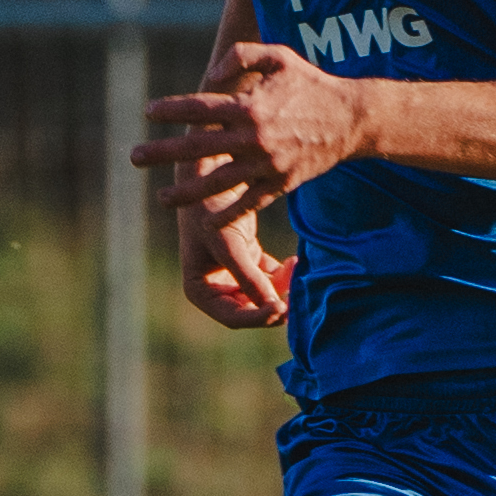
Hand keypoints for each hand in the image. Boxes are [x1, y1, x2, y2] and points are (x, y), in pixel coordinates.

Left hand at [130, 42, 369, 230]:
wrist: (352, 119)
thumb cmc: (310, 84)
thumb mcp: (278, 57)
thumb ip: (240, 57)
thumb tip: (209, 75)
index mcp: (249, 105)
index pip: (200, 108)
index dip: (172, 110)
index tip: (148, 112)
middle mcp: (253, 136)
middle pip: (198, 148)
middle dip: (162, 154)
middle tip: (134, 158)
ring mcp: (267, 163)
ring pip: (218, 182)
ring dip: (186, 193)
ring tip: (161, 199)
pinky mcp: (281, 183)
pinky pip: (248, 202)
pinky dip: (226, 214)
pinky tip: (204, 223)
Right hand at [179, 205, 290, 331]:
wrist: (213, 177)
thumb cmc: (211, 211)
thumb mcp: (228, 246)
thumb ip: (249, 279)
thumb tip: (273, 309)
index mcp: (200, 291)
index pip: (233, 317)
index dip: (258, 318)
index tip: (282, 308)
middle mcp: (215, 288)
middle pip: (250, 311)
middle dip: (273, 305)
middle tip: (296, 301)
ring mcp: (232, 276)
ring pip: (262, 296)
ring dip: (281, 289)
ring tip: (295, 269)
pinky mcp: (247, 261)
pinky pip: (269, 278)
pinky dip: (283, 274)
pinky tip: (294, 261)